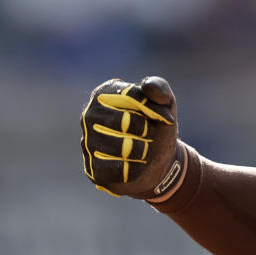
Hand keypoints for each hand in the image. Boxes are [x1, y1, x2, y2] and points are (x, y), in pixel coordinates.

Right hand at [80, 76, 185, 198]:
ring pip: (121, 147)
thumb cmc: (157, 127)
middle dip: (147, 130)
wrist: (158, 162)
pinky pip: (118, 169)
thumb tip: (146, 85)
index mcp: (104, 93)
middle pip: (124, 121)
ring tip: (145, 149)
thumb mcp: (165, 104)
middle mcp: (90, 115)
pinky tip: (137, 165)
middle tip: (151, 135)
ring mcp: (87, 142)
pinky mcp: (92, 168)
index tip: (167, 118)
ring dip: (143, 150)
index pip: (131, 96)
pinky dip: (136, 168)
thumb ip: (159, 88)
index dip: (154, 109)